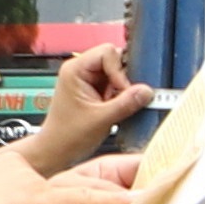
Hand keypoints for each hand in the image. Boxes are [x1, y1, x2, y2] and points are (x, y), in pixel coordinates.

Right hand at [0, 142, 141, 203]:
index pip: (50, 184)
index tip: (76, 202)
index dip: (66, 199)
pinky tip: (133, 201)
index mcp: (5, 168)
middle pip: (69, 186)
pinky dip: (111, 202)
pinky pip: (86, 199)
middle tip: (117, 193)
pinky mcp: (41, 200)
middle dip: (97, 194)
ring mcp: (32, 183)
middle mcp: (20, 168)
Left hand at [26, 37, 145, 172]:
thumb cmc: (66, 135)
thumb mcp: (101, 120)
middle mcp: (80, 70)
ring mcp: (88, 80)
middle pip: (115, 60)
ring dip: (121, 90)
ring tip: (114, 107)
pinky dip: (120, 97)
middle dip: (123, 80)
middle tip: (122, 99)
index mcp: (75, 69)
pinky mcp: (94, 90)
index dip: (119, 71)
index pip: (108, 52)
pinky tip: (114, 109)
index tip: (122, 91)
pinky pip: (116, 85)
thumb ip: (126, 103)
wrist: (57, 151)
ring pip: (118, 73)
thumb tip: (147, 91)